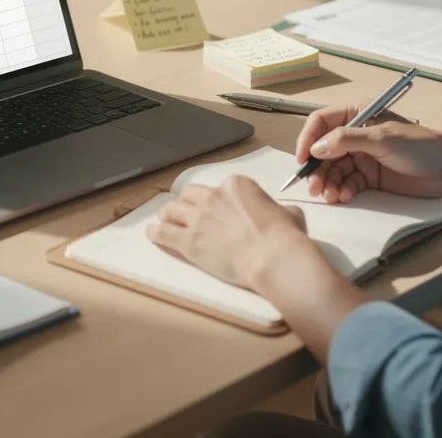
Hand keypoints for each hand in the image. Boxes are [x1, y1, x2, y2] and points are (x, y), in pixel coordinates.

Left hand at [146, 176, 315, 289]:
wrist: (274, 257)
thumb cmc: (286, 237)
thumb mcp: (289, 213)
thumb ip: (277, 210)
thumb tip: (280, 215)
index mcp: (236, 185)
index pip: (218, 188)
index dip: (216, 201)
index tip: (218, 212)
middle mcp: (213, 197)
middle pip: (190, 195)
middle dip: (188, 204)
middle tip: (187, 213)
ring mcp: (198, 219)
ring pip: (171, 211)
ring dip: (168, 216)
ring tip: (165, 221)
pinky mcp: (189, 242)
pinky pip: (163, 233)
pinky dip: (156, 233)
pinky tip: (152, 234)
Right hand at [295, 104, 441, 203]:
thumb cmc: (420, 146)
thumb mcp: (381, 138)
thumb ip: (346, 140)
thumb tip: (316, 147)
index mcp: (357, 115)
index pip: (321, 122)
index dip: (308, 139)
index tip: (302, 159)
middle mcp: (356, 135)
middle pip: (323, 150)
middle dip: (317, 169)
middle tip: (314, 187)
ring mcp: (362, 157)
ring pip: (333, 170)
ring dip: (328, 183)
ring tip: (330, 196)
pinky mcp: (369, 177)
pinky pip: (347, 184)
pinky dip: (342, 191)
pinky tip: (344, 197)